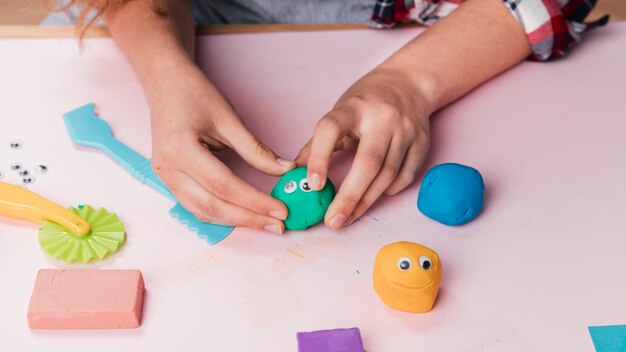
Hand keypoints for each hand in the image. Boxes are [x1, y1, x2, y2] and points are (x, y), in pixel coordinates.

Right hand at [150, 65, 295, 233]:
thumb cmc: (194, 93)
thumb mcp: (228, 118)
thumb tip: (285, 170)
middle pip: (212, 206)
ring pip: (202, 211)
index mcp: (180, 150)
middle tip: (278, 225)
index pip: (224, 186)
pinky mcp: (169, 180)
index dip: (254, 201)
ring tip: (264, 223)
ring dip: (235, 221)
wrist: (165, 82)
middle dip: (248, 218)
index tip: (281, 210)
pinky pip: (195, 205)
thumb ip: (256, 150)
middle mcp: (168, 169)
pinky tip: (242, 214)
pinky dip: (220, 213)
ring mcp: (165, 177)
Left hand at [296, 68, 431, 229]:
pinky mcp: (422, 142)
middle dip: (348, 198)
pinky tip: (373, 196)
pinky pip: (405, 177)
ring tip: (347, 218)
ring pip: (387, 175)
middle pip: (367, 163)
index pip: (331, 129)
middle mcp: (382, 117)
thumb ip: (317, 143)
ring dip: (365, 202)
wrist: (409, 83)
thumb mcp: (339, 112)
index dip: (319, 158)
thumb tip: (293, 173)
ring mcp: (406, 130)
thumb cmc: (366, 102)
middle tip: (333, 221)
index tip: (312, 185)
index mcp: (354, 106)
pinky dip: (388, 191)